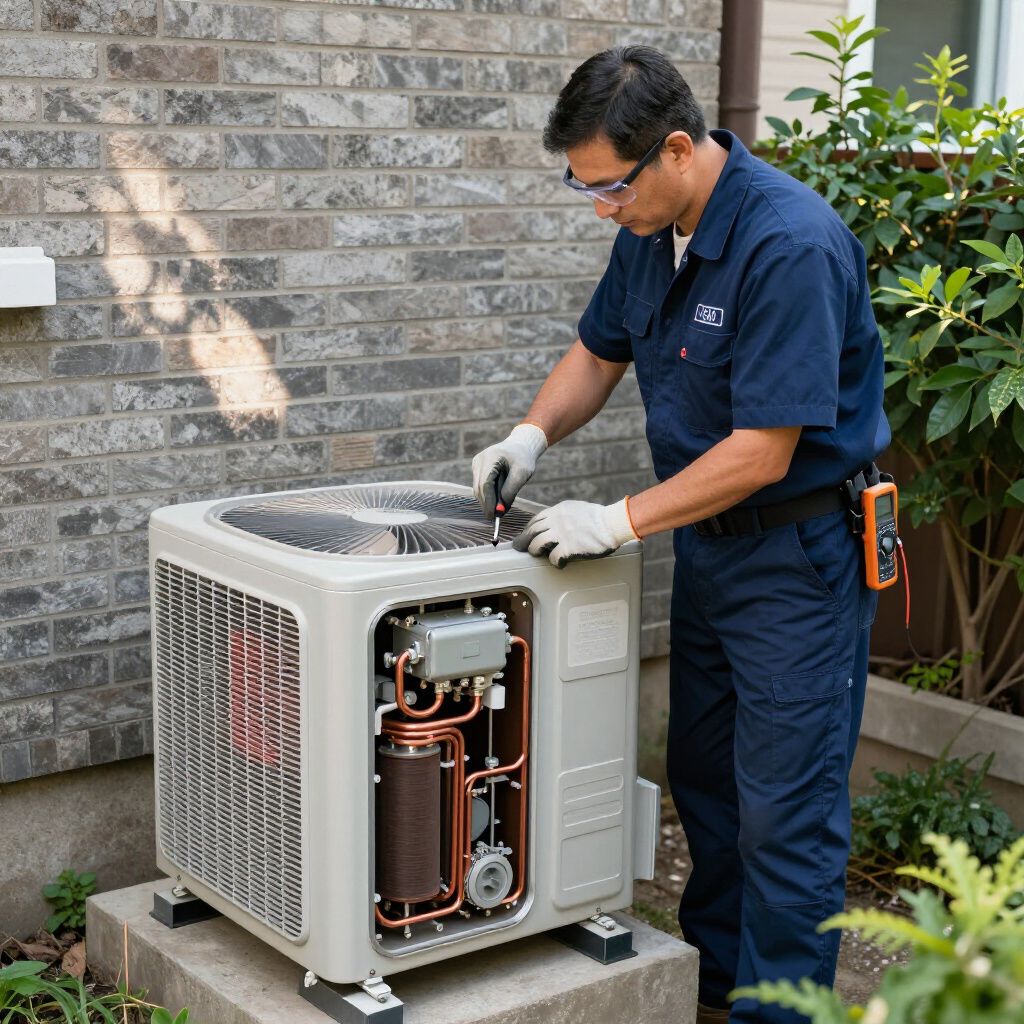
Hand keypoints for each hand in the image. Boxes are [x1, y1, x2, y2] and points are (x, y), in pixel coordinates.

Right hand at [472, 423, 547, 520]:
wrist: (521, 446)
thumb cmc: (524, 458)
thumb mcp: (523, 473)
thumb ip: (511, 490)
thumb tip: (500, 509)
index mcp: (490, 457)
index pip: (485, 484)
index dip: (489, 501)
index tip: (494, 516)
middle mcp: (479, 460)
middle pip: (479, 488)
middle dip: (487, 504)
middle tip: (497, 517)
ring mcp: (476, 464)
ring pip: (478, 489)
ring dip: (489, 500)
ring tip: (502, 507)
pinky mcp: (477, 469)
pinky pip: (480, 487)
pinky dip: (489, 495)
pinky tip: (498, 500)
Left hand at [513, 498, 638, 567]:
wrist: (612, 523)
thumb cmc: (599, 518)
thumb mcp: (577, 509)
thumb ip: (563, 515)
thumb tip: (555, 523)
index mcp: (559, 510)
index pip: (537, 519)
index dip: (529, 528)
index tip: (527, 534)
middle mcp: (556, 521)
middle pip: (532, 531)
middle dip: (524, 540)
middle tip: (520, 547)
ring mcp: (561, 534)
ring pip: (537, 544)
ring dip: (535, 550)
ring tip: (538, 554)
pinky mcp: (567, 548)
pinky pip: (553, 557)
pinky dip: (555, 562)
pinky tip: (559, 563)